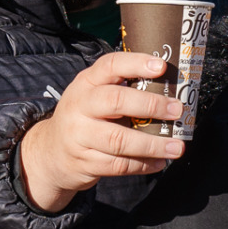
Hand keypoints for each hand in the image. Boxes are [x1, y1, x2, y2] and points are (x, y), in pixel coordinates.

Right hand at [18, 52, 186, 212]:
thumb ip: (123, 89)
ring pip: (119, 140)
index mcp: (86, 84)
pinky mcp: (84, 162)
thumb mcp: (94, 95)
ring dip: (153, 144)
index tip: (161, 66)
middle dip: (150, 105)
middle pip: (115, 101)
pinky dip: (143, 164)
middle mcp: (79, 106)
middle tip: (176, 110)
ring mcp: (79, 136)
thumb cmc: (86, 118)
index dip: (136, 64)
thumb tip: (172, 92)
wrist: (50, 153)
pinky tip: (160, 161)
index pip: (109, 66)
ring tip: (177, 146)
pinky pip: (119, 165)